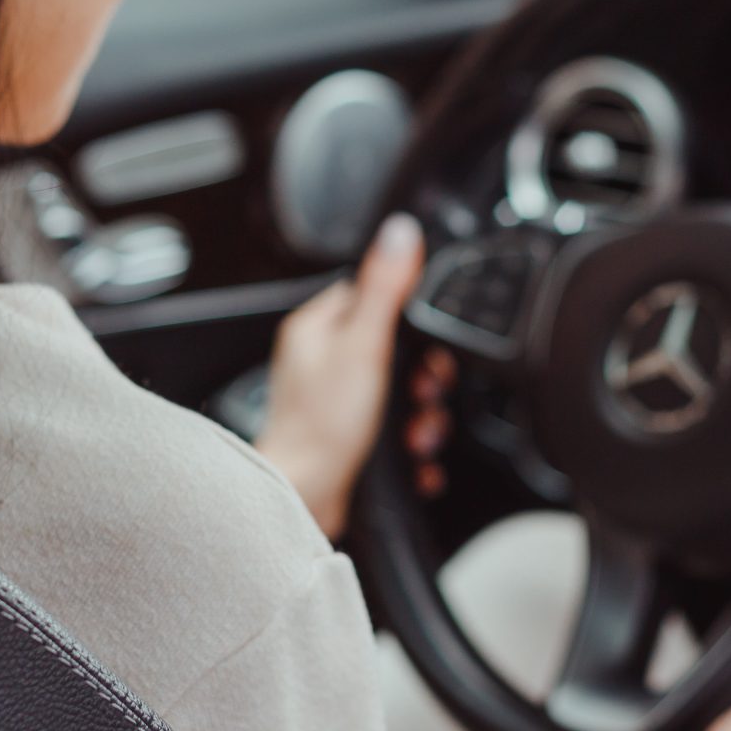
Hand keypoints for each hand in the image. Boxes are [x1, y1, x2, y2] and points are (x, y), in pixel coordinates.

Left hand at [256, 213, 426, 536]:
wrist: (304, 499)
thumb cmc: (321, 428)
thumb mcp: (363, 347)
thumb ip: (385, 288)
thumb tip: (400, 232)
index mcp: (317, 328)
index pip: (374, 296)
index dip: (410, 321)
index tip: (426, 348)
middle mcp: (321, 361)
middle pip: (395, 350)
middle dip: (422, 380)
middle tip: (423, 395)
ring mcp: (333, 401)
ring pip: (399, 393)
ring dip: (422, 418)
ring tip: (416, 436)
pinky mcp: (346, 437)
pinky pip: (393, 430)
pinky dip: (410, 446)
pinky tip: (412, 458)